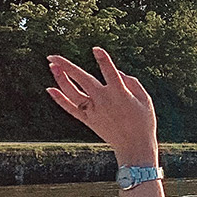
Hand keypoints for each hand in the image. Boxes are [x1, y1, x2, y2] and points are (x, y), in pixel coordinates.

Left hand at [46, 48, 158, 165]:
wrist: (135, 147)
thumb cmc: (144, 122)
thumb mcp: (146, 100)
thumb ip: (133, 83)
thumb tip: (118, 72)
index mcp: (120, 93)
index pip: (109, 72)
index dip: (103, 59)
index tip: (95, 49)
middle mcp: (104, 100)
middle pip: (82, 79)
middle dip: (66, 66)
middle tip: (52, 55)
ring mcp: (93, 111)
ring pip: (72, 92)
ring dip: (60, 79)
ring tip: (52, 66)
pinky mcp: (88, 120)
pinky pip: (70, 108)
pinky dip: (59, 99)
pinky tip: (50, 89)